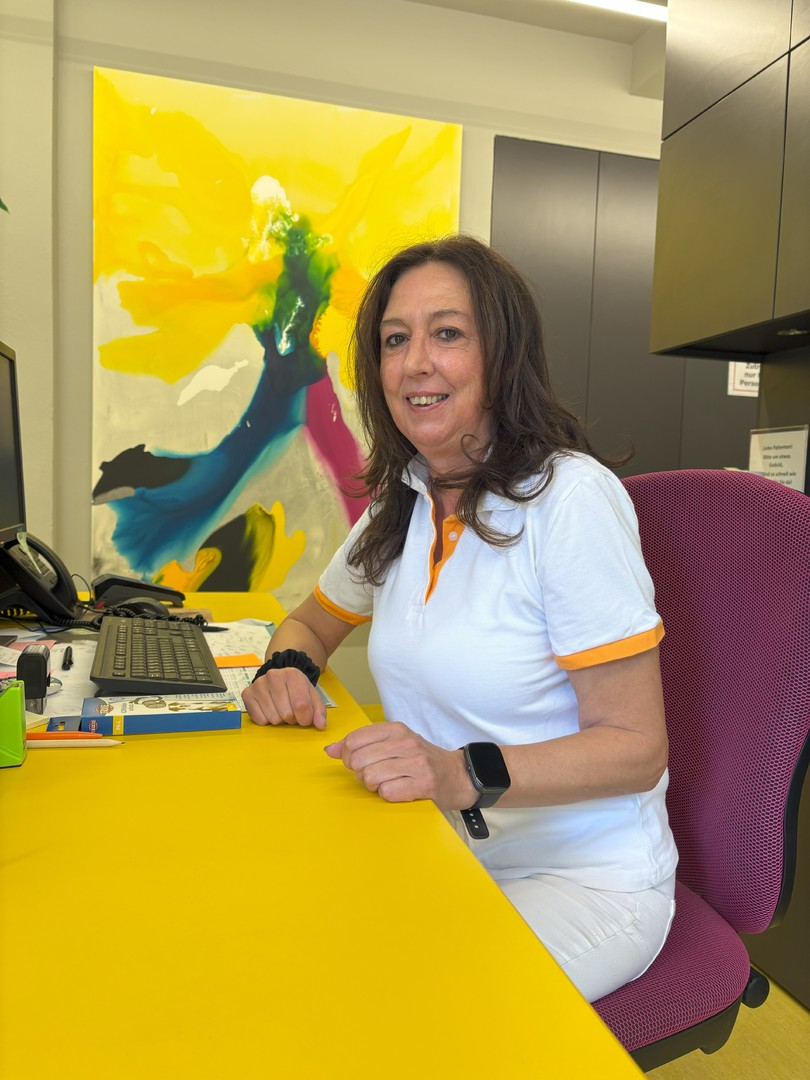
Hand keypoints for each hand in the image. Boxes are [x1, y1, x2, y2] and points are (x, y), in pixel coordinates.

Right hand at [242, 667, 326, 729]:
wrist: (278, 679)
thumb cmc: (296, 690)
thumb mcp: (312, 696)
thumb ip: (319, 711)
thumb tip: (320, 725)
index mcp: (293, 674)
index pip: (301, 705)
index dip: (305, 718)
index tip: (305, 718)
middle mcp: (273, 676)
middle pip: (286, 714)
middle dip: (292, 719)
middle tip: (292, 712)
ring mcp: (258, 684)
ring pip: (273, 718)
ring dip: (280, 720)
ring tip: (281, 710)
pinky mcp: (247, 694)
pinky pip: (259, 719)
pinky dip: (266, 720)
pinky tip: (270, 710)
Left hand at [324, 721, 476, 809]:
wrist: (459, 775)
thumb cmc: (421, 760)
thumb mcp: (394, 744)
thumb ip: (361, 745)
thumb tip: (330, 750)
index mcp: (397, 729)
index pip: (354, 740)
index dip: (348, 755)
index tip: (357, 762)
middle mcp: (407, 742)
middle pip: (359, 760)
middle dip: (360, 773)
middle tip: (373, 775)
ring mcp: (417, 763)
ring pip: (371, 777)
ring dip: (374, 786)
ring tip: (387, 783)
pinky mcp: (424, 784)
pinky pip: (388, 792)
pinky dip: (388, 795)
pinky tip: (399, 791)